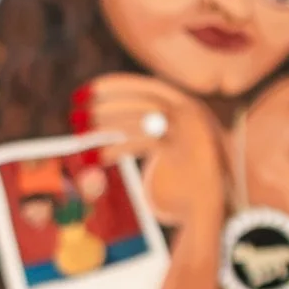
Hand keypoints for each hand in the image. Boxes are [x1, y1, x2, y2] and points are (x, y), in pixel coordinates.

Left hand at [77, 73, 226, 230]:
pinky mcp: (185, 150)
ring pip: (139, 121)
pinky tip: (99, 157)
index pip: (145, 85)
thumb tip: (106, 114)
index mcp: (185, 102)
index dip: (114, 85)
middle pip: (140, 100)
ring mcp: (190, 129)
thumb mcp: (170, 141)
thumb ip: (148, 124)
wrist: (214, 203)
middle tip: (74, 112)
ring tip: (81, 137)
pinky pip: (143, 144)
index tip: (85, 90)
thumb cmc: (185, 174)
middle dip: (104, 105)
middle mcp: (191, 110)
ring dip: (106, 127)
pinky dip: (117, 149)